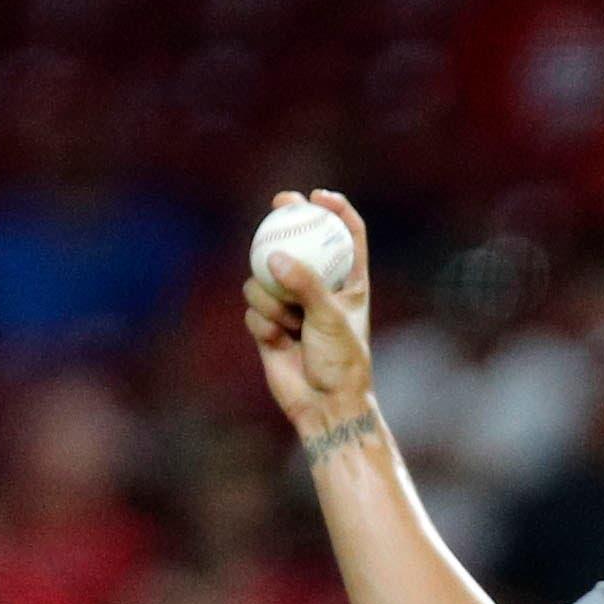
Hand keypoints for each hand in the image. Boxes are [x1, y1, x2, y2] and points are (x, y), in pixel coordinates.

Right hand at [244, 187, 376, 442]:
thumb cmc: (340, 362)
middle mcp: (320, 290)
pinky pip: (254, 307)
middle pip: (301, 242)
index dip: (335, 210)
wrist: (323, 406)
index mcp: (349, 284)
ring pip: (266, 277)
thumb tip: (272, 256)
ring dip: (271, 296)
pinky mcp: (269, 325)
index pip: (347, 236)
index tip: (317, 196)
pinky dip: (263, 321)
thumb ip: (304, 284)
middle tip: (279, 203)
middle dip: (287, 219)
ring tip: (289, 323)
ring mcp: (292, 306)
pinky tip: (277, 340)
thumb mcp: (329, 317)